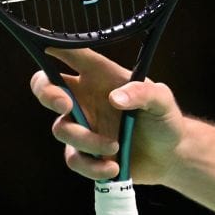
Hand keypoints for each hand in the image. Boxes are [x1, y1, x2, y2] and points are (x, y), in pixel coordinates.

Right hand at [30, 47, 186, 184]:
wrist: (170, 156)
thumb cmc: (164, 119)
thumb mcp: (162, 100)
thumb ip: (143, 93)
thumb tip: (115, 98)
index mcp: (100, 76)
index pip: (71, 55)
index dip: (53, 47)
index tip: (44, 46)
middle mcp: (85, 98)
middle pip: (45, 86)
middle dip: (47, 93)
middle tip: (65, 104)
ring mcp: (82, 126)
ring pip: (62, 129)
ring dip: (86, 140)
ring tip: (115, 147)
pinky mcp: (85, 153)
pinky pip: (74, 159)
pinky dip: (91, 166)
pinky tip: (114, 168)